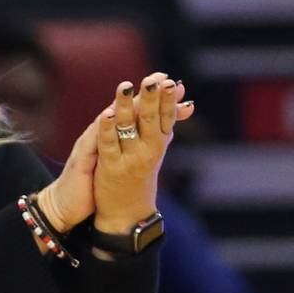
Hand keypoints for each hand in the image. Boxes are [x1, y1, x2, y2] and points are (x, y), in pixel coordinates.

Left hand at [94, 72, 193, 232]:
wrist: (126, 212)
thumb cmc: (141, 175)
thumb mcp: (157, 148)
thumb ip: (167, 123)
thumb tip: (187, 100)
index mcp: (159, 143)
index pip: (167, 117)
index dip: (167, 99)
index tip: (168, 81)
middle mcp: (148, 150)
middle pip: (152, 120)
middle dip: (152, 99)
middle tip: (152, 80)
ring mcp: (129, 159)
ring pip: (129, 128)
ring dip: (127, 107)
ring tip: (125, 87)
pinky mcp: (110, 167)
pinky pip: (109, 144)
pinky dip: (107, 128)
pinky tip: (106, 113)